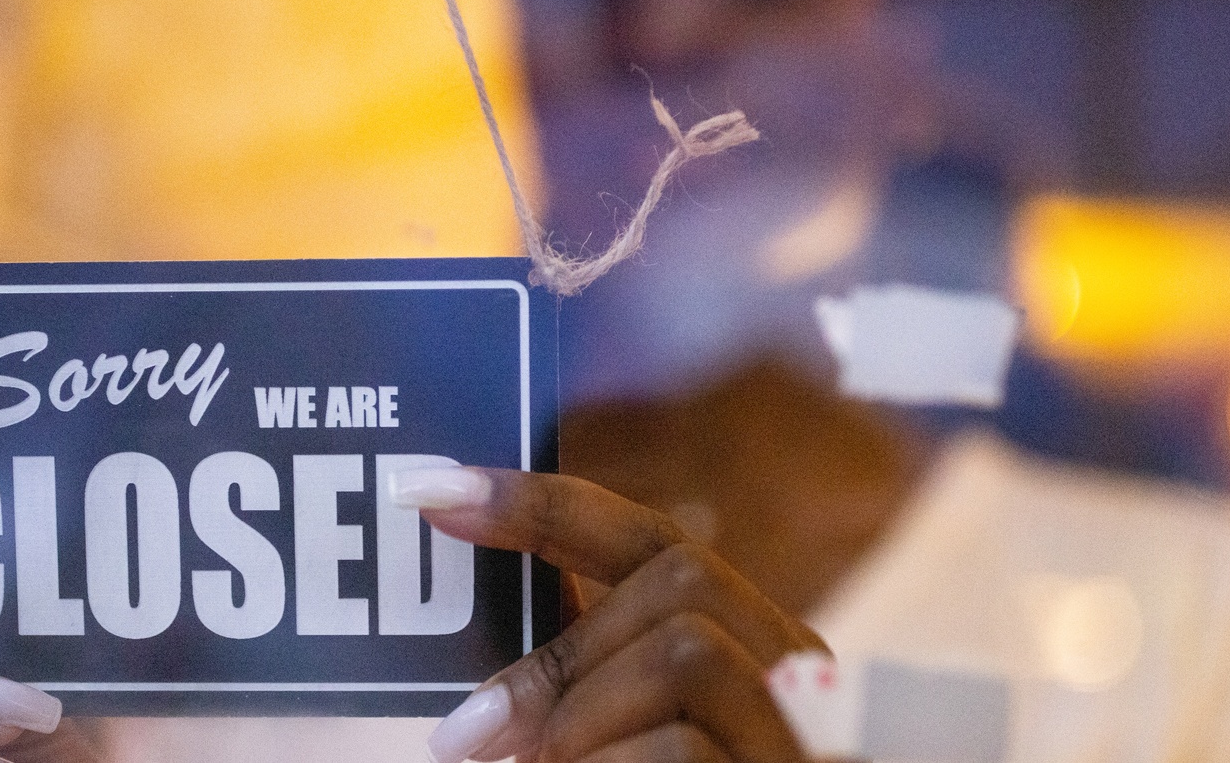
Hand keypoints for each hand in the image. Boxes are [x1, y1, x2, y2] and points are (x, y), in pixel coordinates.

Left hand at [391, 467, 824, 762]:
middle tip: (464, 742)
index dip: (536, 504)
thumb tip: (482, 698)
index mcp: (744, 652)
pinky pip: (686, 752)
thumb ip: (586, 701)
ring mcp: (808, 731)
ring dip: (578, 717)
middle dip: (558, 650)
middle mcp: (795, 674)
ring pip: (688, 651)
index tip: (421, 492)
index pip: (650, 538)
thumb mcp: (622, 749)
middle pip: (681, 575)